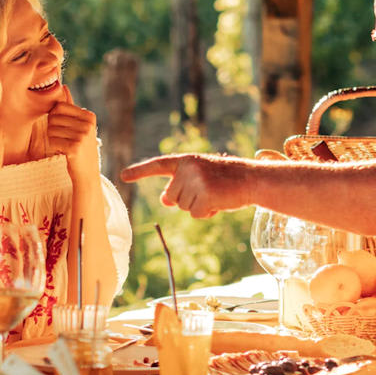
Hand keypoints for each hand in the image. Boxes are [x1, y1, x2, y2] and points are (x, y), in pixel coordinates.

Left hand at [45, 85, 97, 160]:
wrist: (88, 173)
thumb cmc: (81, 147)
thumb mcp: (79, 125)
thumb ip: (70, 106)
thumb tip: (63, 86)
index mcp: (89, 116)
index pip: (59, 107)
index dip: (55, 117)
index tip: (64, 128)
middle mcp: (88, 124)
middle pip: (53, 117)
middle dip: (53, 129)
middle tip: (64, 139)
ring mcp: (82, 136)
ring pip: (51, 129)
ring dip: (53, 139)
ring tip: (65, 145)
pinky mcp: (74, 148)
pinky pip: (52, 141)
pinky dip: (54, 147)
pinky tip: (64, 152)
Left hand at [119, 154, 252, 217]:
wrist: (253, 179)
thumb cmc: (227, 179)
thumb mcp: (201, 177)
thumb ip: (181, 185)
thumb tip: (164, 199)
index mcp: (186, 161)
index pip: (158, 165)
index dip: (140, 171)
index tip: (122, 175)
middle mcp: (187, 168)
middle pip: (171, 196)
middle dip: (186, 200)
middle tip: (208, 191)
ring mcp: (195, 181)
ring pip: (183, 207)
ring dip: (198, 206)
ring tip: (216, 194)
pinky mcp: (204, 195)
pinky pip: (195, 214)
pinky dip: (206, 213)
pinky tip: (219, 202)